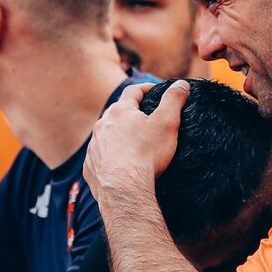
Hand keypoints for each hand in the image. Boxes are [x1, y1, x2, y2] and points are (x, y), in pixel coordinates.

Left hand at [84, 81, 188, 200]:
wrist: (123, 188)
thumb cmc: (146, 154)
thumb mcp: (167, 123)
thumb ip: (174, 100)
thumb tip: (181, 84)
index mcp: (120, 111)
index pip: (133, 91)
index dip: (146, 88)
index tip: (155, 91)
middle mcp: (102, 125)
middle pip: (116, 112)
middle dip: (130, 112)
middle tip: (144, 118)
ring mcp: (94, 146)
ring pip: (105, 134)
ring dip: (117, 134)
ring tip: (131, 143)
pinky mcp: (90, 166)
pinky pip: (99, 156)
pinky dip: (109, 156)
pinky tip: (119, 164)